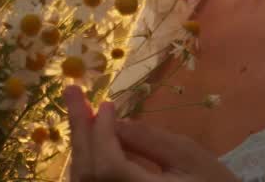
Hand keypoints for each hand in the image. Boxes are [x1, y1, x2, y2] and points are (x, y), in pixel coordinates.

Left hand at [63, 85, 239, 181]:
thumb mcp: (191, 158)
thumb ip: (152, 141)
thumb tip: (117, 122)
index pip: (109, 165)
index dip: (102, 132)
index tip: (107, 103)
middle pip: (88, 173)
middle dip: (80, 130)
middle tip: (72, 92)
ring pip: (84, 181)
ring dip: (81, 145)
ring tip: (80, 112)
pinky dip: (89, 162)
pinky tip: (92, 140)